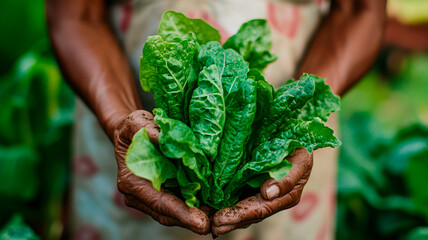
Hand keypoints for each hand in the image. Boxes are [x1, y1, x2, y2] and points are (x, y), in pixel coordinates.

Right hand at [113, 110, 210, 233]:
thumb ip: (150, 130)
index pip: (158, 202)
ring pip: (174, 212)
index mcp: (132, 182)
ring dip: (195, 215)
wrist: (131, 135)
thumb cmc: (132, 129)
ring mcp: (150, 197)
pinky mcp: (162, 194)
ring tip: (217, 214)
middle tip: (214, 223)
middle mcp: (139, 195)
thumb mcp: (137, 122)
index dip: (180, 213)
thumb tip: (167, 138)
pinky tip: (211, 203)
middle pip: (167, 213)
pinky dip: (193, 206)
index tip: (200, 222)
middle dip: (191, 220)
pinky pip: (178, 203)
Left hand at [211, 148, 312, 234]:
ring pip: (240, 207)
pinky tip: (209, 204)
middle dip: (229, 220)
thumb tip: (268, 194)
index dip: (240, 215)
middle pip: (248, 213)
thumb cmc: (301, 147)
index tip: (221, 219)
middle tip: (210, 226)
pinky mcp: (250, 183)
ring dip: (223, 214)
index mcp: (284, 196)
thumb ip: (287, 178)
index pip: (260, 209)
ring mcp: (260, 192)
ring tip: (205, 219)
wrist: (297, 135)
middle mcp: (271, 198)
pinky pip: (236, 194)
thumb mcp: (300, 160)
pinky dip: (223, 201)